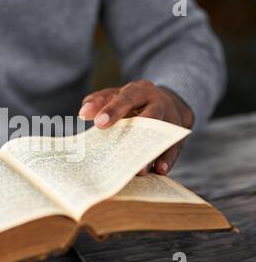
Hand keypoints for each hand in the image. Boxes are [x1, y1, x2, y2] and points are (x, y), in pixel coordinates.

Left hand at [78, 80, 193, 174]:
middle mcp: (159, 103)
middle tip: (121, 151)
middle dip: (138, 132)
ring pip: (165, 134)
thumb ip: (98, 102)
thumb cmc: (132, 102)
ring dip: (153, 152)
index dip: (113, 110)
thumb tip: (83, 113)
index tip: (99, 123)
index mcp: (140, 90)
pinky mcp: (178, 136)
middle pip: (151, 115)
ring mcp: (172, 119)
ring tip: (140, 170)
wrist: (166, 101)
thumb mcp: (115, 96)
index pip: (127, 98)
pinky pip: (175, 147)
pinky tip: (159, 171)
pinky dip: (168, 159)